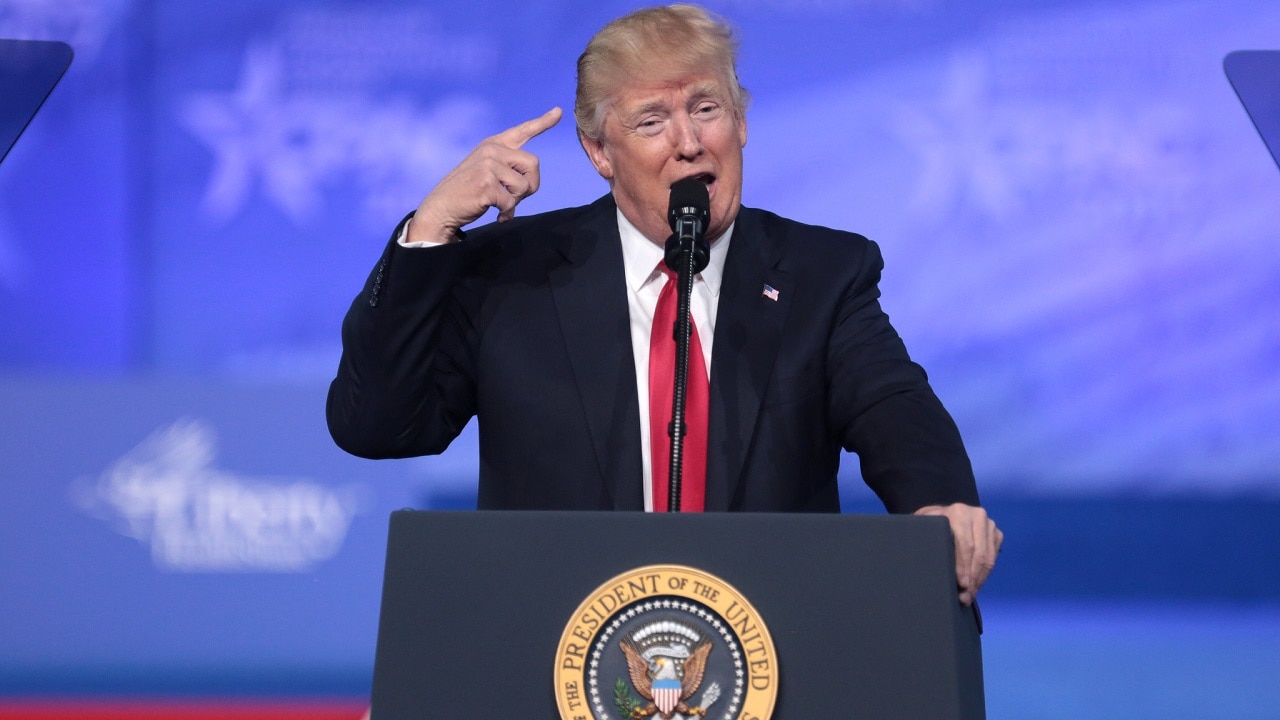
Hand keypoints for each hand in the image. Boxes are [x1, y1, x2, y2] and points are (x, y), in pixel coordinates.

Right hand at [408, 106, 562, 243]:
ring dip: (517, 201)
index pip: (522, 130)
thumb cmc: (467, 193)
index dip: (543, 122)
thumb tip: (531, 180)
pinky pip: (511, 202)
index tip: (558, 112)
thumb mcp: (486, 171)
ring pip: (525, 185)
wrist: (440, 208)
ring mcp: (488, 165)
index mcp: (493, 144)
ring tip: (501, 204)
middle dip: (531, 185)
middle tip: (515, 197)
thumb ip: (508, 168)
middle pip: (534, 163)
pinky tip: (498, 215)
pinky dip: (507, 213)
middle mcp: (491, 149)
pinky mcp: (486, 183)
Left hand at [914, 503, 1001, 605]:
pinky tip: (975, 586)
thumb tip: (926, 559)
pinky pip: (993, 558)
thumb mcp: (925, 527)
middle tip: (965, 596)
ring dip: (979, 580)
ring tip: (969, 596)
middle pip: (979, 553)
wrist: (943, 515)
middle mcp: (977, 516)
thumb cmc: (930, 525)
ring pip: (988, 558)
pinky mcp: (996, 534)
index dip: (963, 566)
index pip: (965, 544)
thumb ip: (925, 536)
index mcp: (959, 512)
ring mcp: (989, 524)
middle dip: (973, 578)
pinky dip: (985, 574)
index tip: (961, 584)